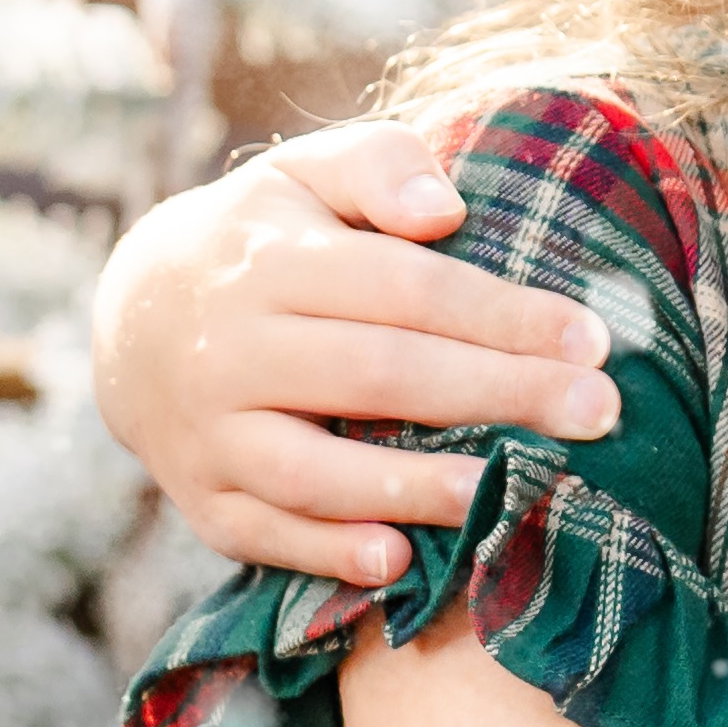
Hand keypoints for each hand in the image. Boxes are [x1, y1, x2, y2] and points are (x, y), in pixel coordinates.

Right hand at [90, 119, 624, 585]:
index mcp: (270, 259)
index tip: (593, 339)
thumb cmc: (259, 240)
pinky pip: (263, 535)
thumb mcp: (303, 174)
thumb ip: (377, 166)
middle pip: (379, 373)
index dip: (502, 314)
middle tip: (599, 414)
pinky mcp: (199, 499)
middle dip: (498, 393)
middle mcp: (231, 346)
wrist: (128, 322)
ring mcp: (209, 430)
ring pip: (314, 468)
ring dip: (417, 486)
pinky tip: (399, 560)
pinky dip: (326, 553)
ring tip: (511, 491)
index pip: (405, 287)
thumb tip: (446, 208)